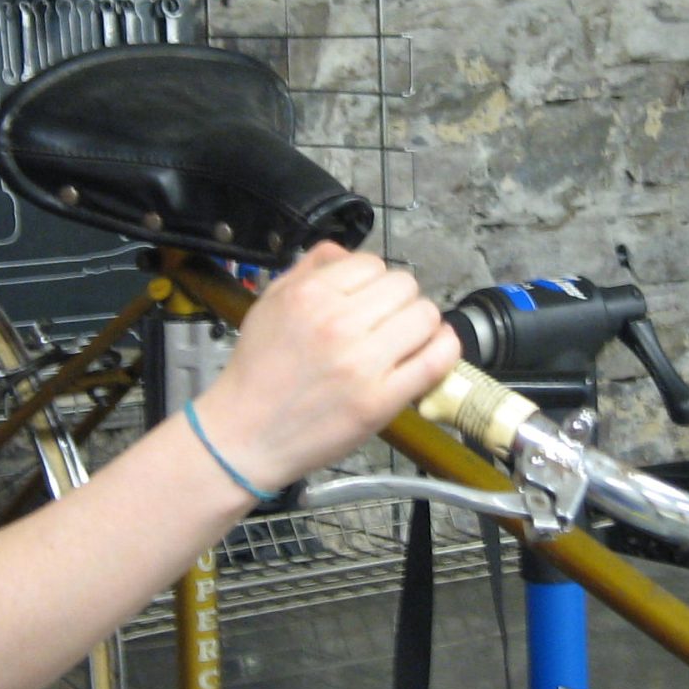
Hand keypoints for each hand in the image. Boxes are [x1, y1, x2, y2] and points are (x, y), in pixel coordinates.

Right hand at [194, 245, 458, 491]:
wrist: (244, 435)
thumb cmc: (256, 373)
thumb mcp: (270, 304)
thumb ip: (309, 269)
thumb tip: (346, 253)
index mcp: (309, 295)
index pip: (372, 264)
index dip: (373, 281)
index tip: (368, 299)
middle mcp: (338, 324)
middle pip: (404, 286)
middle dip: (399, 300)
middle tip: (387, 321)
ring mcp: (362, 364)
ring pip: (425, 316)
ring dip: (421, 324)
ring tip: (405, 339)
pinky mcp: (380, 402)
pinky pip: (434, 361)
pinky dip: (444, 350)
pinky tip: (434, 349)